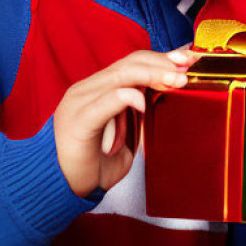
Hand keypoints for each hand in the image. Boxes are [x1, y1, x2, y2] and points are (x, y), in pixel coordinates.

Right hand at [53, 48, 194, 196]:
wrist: (57, 189)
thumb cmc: (92, 164)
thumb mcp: (125, 133)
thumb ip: (139, 113)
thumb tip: (168, 95)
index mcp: (97, 89)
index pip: (133, 62)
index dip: (162, 57)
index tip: (188, 58)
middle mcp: (87, 89)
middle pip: (130, 62)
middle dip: (163, 62)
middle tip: (188, 69)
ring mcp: (80, 102)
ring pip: (121, 75)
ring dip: (153, 75)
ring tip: (176, 81)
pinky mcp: (78, 121)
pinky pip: (106, 101)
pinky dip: (128, 97)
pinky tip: (144, 103)